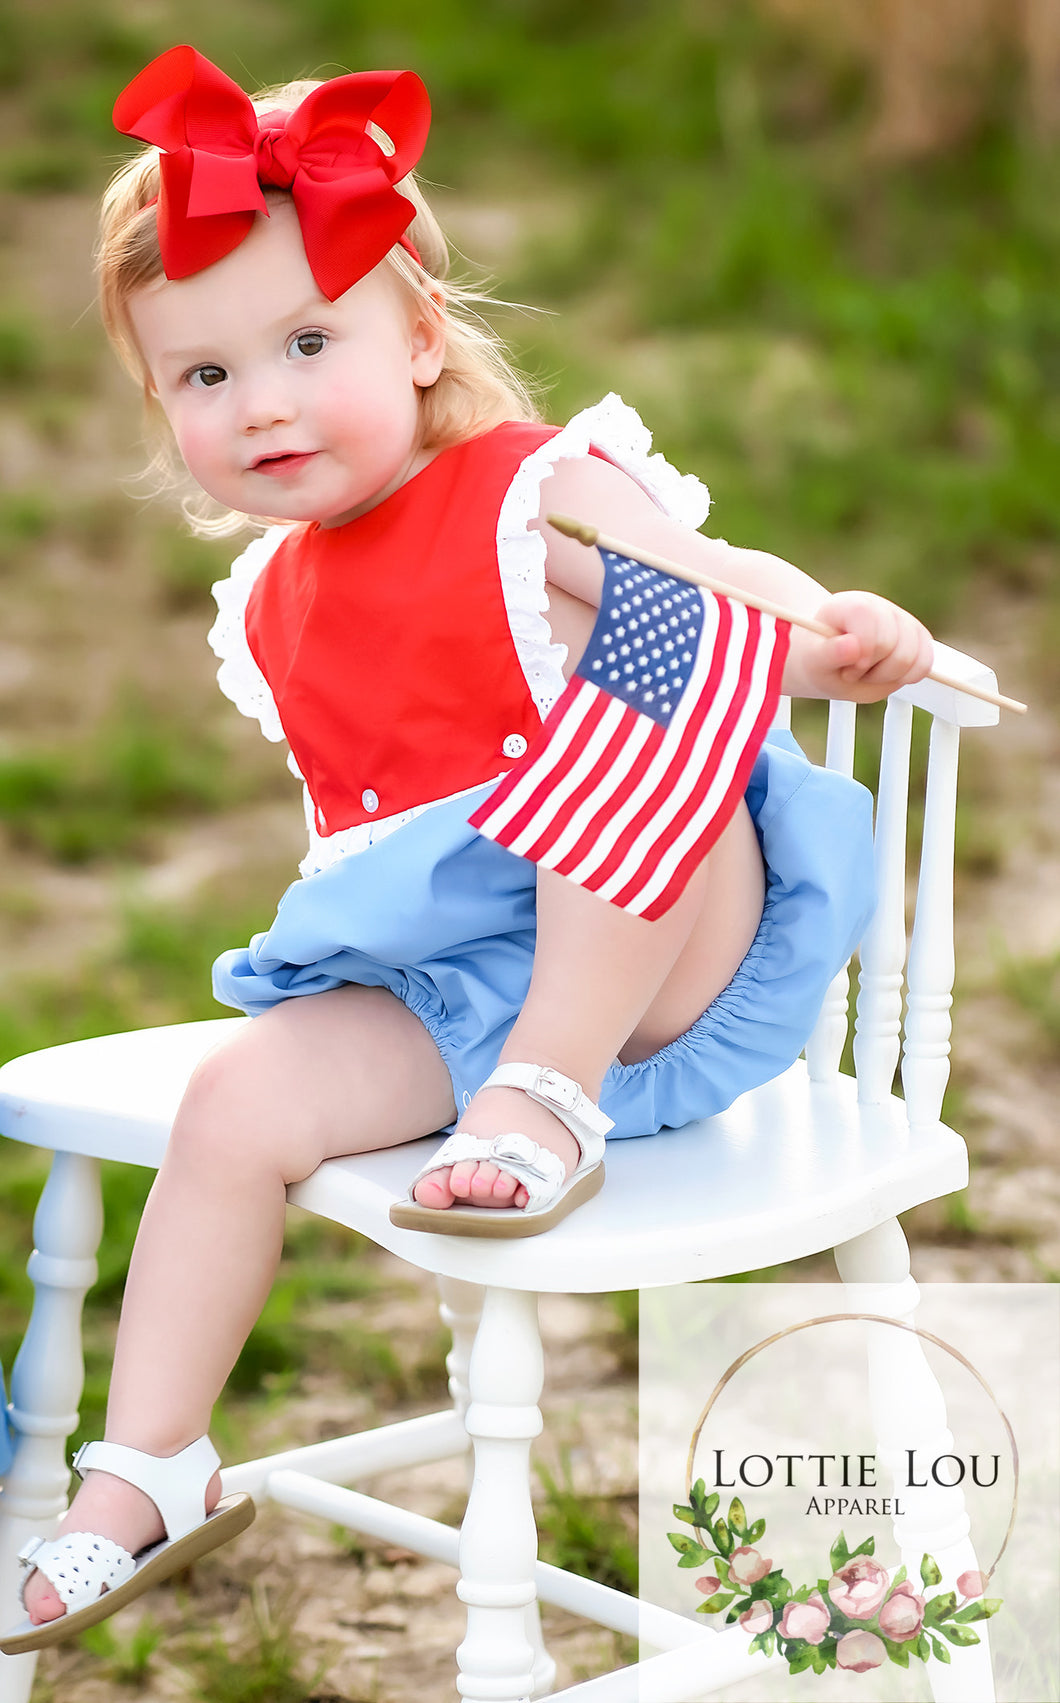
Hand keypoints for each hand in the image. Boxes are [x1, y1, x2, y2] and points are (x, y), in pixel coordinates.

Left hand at [800, 591, 933, 702]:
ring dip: (888, 676)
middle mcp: (881, 607)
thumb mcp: (813, 661)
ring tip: (867, 673)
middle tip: (853, 671)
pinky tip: (885, 675)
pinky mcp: (918, 637)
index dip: (862, 652)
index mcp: (851, 604)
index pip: (870, 619)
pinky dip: (906, 677)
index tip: (846, 668)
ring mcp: (903, 620)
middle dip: (872, 669)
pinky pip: (925, 664)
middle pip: (893, 644)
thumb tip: (853, 647)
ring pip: (914, 656)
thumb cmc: (819, 660)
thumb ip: (830, 654)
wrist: (827, 661)